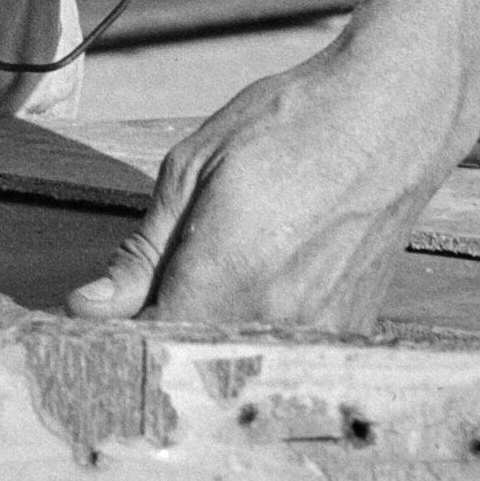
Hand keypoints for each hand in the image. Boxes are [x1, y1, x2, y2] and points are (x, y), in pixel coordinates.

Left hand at [65, 46, 461, 332]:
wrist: (392, 115)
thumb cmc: (289, 127)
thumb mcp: (193, 170)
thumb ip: (142, 253)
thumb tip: (87, 307)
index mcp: (224, 278)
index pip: (146, 350)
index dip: (112, 343)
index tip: (96, 325)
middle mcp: (275, 320)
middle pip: (192, 365)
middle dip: (158, 344)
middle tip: (150, 297)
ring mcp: (320, 334)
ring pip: (239, 363)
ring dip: (211, 339)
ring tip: (219, 274)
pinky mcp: (351, 332)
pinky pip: (285, 352)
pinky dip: (260, 333)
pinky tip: (264, 282)